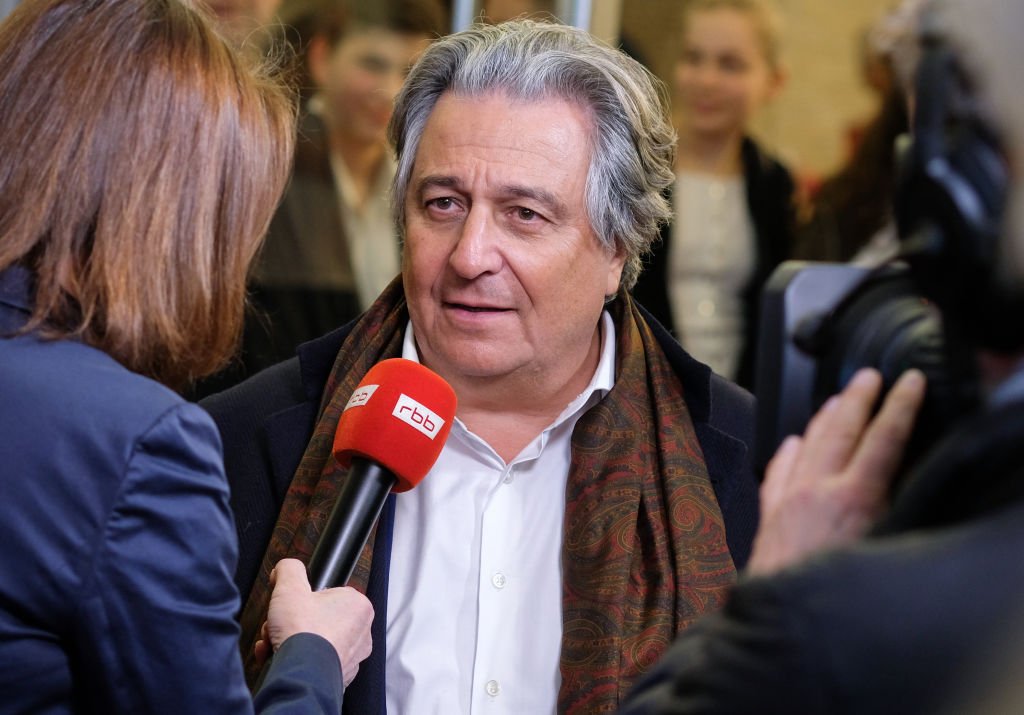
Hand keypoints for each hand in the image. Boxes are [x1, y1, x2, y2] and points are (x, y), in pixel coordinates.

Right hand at [254, 558, 373, 686]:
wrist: (301, 675)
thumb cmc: (303, 634)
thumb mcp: (290, 587)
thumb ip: (289, 570)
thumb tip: (286, 568)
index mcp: (358, 607)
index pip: (327, 595)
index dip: (302, 600)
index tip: (291, 605)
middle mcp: (361, 633)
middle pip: (317, 620)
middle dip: (291, 623)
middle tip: (279, 626)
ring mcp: (351, 658)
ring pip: (313, 642)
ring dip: (290, 642)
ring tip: (275, 644)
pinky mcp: (338, 678)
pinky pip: (312, 664)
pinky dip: (295, 660)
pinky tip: (277, 659)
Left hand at [747, 368, 926, 575]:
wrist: (783, 620)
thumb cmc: (832, 591)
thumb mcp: (883, 549)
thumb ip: (891, 511)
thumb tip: (898, 484)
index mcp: (852, 498)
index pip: (883, 438)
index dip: (900, 405)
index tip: (909, 381)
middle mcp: (816, 491)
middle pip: (841, 430)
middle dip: (859, 397)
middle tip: (870, 375)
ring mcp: (788, 500)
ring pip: (807, 443)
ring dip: (825, 416)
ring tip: (838, 397)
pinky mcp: (770, 515)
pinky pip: (776, 471)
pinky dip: (787, 451)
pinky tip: (791, 441)